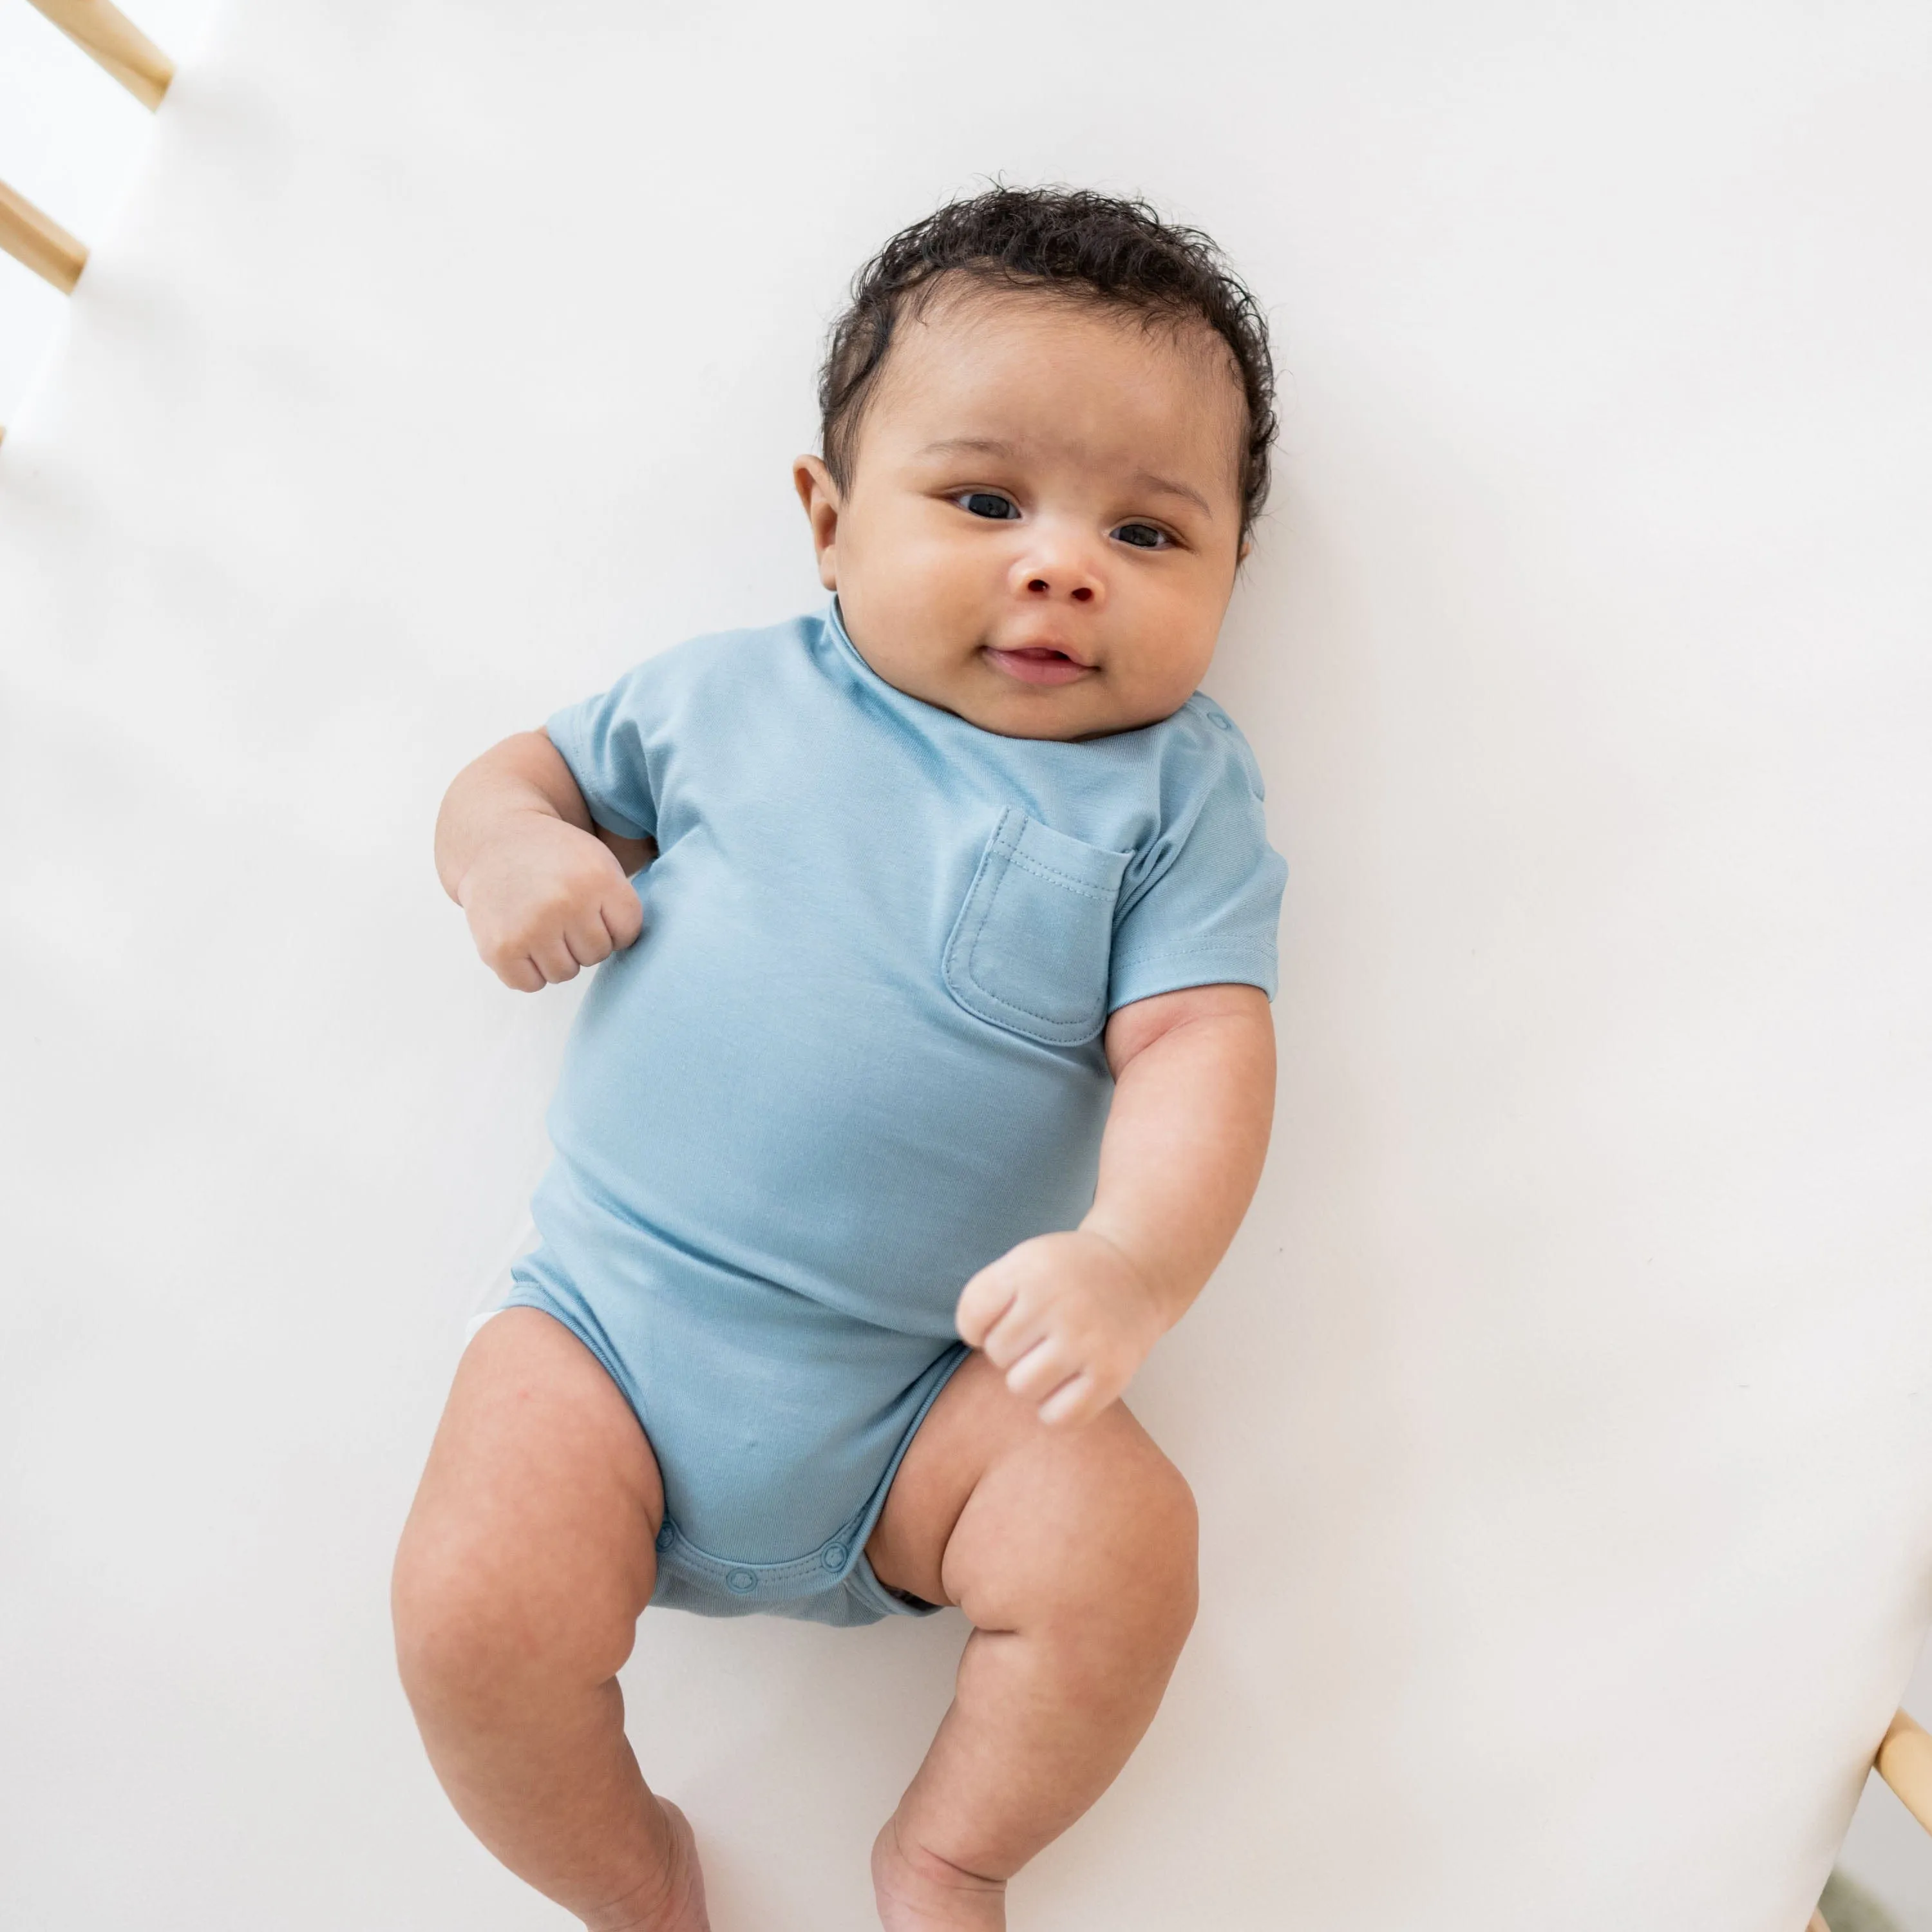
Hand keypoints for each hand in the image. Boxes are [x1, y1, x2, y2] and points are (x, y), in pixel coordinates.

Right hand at [456, 812, 644, 990]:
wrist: (496, 841)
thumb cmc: (556, 858)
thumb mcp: (599, 862)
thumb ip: (620, 904)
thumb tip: (627, 951)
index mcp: (598, 879)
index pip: (627, 933)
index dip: (614, 926)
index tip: (594, 909)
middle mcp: (565, 904)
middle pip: (596, 954)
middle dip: (583, 940)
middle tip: (562, 913)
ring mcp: (532, 928)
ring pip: (565, 973)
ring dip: (556, 956)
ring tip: (542, 924)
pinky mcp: (501, 949)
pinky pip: (531, 984)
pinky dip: (528, 970)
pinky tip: (522, 939)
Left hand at [954, 1229, 1169, 1427]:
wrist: (1136, 1273)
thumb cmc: (1066, 1275)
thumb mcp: (1024, 1261)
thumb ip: (988, 1295)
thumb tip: (973, 1346)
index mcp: (1030, 1270)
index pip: (971, 1317)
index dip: (978, 1326)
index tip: (1004, 1318)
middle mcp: (1058, 1302)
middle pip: (997, 1353)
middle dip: (1012, 1349)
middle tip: (1039, 1334)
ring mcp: (1086, 1340)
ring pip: (1021, 1387)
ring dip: (1031, 1379)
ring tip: (1052, 1359)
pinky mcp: (1110, 1375)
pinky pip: (1058, 1416)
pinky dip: (1055, 1409)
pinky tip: (1067, 1384)